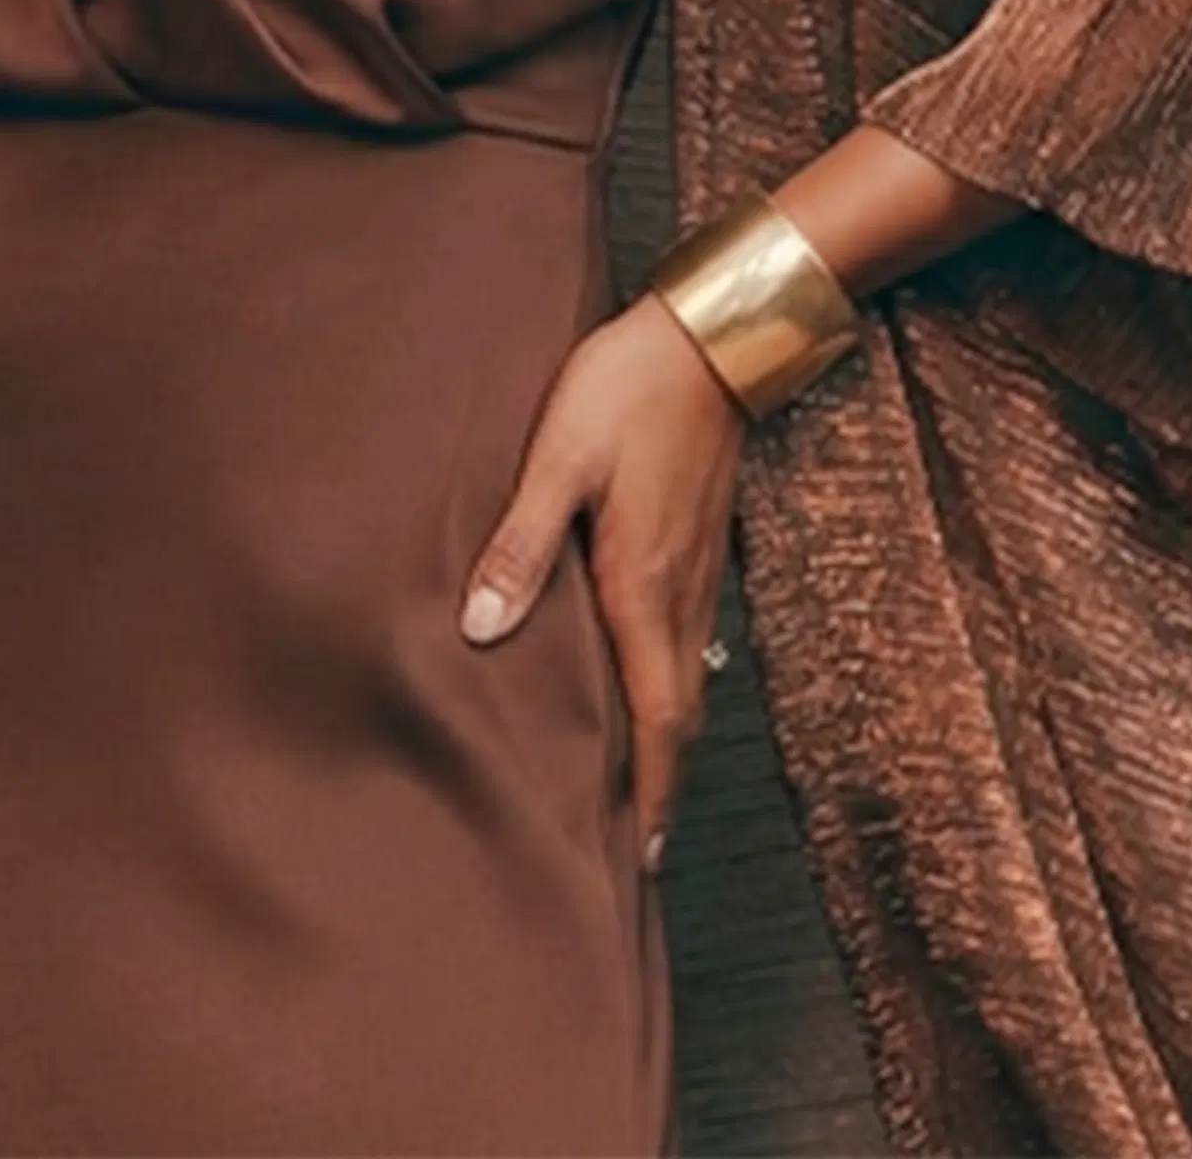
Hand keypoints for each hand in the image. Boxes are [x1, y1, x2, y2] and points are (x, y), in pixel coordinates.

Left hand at [457, 289, 745, 875]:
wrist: (710, 336)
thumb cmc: (627, 389)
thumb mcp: (559, 458)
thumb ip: (521, 543)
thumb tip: (482, 630)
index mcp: (643, 584)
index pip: (656, 716)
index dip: (651, 790)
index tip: (641, 855)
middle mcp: (680, 591)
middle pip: (677, 713)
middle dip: (659, 782)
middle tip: (635, 845)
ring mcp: (699, 568)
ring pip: (685, 676)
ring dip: (664, 736)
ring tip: (634, 782)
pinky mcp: (702, 543)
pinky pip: (687, 638)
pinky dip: (669, 682)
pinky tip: (645, 679)